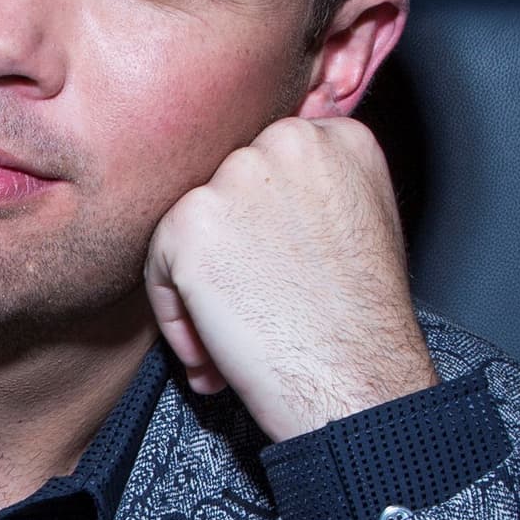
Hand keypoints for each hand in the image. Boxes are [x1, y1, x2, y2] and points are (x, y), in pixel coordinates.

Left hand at [142, 115, 437, 441]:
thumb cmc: (361, 325)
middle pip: (222, 194)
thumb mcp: (359, 226)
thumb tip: (253, 197)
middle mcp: (286, 142)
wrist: (358, 381)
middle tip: (254, 316)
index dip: (259, 231)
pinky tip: (215, 355)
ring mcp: (237, 178)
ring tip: (235, 343)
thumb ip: (310, 191)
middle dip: (228, 259)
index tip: (274, 279)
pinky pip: (158, 265)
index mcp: (334, 138)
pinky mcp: (191, 222)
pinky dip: (176, 317)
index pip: (262, 168)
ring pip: (187, 229)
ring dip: (199, 291)